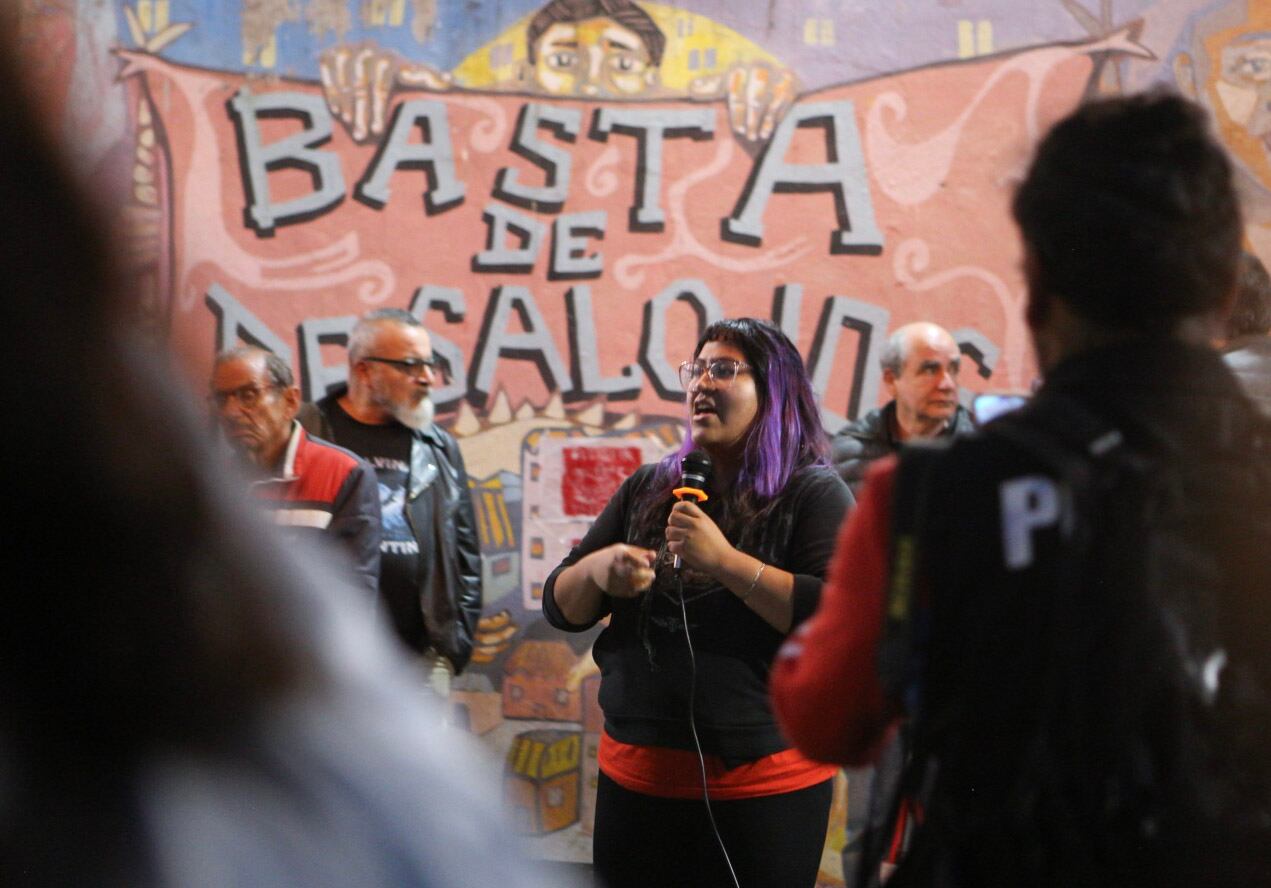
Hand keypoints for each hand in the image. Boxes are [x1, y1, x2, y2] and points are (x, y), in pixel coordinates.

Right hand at [319, 42, 451, 142]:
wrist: (375, 62)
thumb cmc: (403, 79)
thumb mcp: (419, 80)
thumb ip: (432, 80)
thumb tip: (451, 80)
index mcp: (392, 58)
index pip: (382, 84)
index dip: (378, 108)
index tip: (378, 132)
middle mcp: (370, 50)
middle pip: (363, 83)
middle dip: (362, 111)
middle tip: (362, 136)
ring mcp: (350, 49)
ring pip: (345, 77)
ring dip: (346, 103)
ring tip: (350, 126)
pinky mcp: (332, 52)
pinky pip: (328, 69)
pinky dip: (332, 89)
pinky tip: (336, 112)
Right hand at [589, 544, 656, 597]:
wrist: (592, 569)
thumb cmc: (611, 556)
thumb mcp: (622, 549)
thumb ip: (639, 552)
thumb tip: (654, 555)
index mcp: (618, 554)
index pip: (633, 559)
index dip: (642, 563)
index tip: (647, 565)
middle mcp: (615, 567)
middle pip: (635, 573)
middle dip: (647, 575)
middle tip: (652, 575)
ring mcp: (613, 580)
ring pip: (634, 585)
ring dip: (644, 584)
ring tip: (647, 581)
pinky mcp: (613, 590)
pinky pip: (629, 592)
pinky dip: (636, 590)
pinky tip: (638, 586)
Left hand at [665, 501, 732, 575]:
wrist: (723, 559)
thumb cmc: (716, 544)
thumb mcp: (709, 526)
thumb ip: (696, 519)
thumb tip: (680, 516)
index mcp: (702, 518)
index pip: (685, 505)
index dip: (677, 507)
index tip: (675, 512)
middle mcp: (694, 525)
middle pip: (673, 517)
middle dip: (671, 523)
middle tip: (676, 529)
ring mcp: (688, 536)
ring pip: (669, 531)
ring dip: (672, 537)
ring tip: (680, 541)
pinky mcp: (684, 548)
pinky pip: (671, 545)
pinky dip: (674, 548)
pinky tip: (682, 550)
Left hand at [690, 62, 796, 142]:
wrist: (777, 65)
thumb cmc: (745, 80)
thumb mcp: (728, 82)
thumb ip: (712, 86)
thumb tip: (691, 87)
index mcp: (739, 68)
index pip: (736, 92)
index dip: (737, 113)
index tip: (737, 130)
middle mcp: (757, 68)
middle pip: (754, 99)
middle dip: (751, 120)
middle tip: (748, 136)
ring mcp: (775, 74)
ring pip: (770, 101)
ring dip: (764, 121)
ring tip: (760, 136)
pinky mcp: (790, 81)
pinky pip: (783, 101)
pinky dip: (777, 116)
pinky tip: (772, 128)